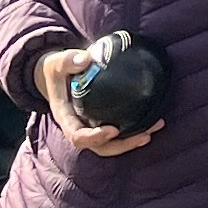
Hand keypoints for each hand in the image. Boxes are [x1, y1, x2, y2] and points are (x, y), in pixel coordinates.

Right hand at [37, 46, 158, 159]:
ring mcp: (90, 127)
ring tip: (151, 133)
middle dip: (122, 145)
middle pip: (99, 147)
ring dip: (131, 142)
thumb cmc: (56, 71)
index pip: (77, 136)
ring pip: (110, 145)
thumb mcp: (56, 63)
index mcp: (65, 118)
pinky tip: (151, 124)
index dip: (95, 138)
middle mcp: (78, 127)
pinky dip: (133, 132)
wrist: (56, 76)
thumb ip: (68, 61)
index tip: (113, 130)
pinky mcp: (101, 121)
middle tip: (144, 136)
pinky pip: (117, 135)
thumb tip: (86, 59)